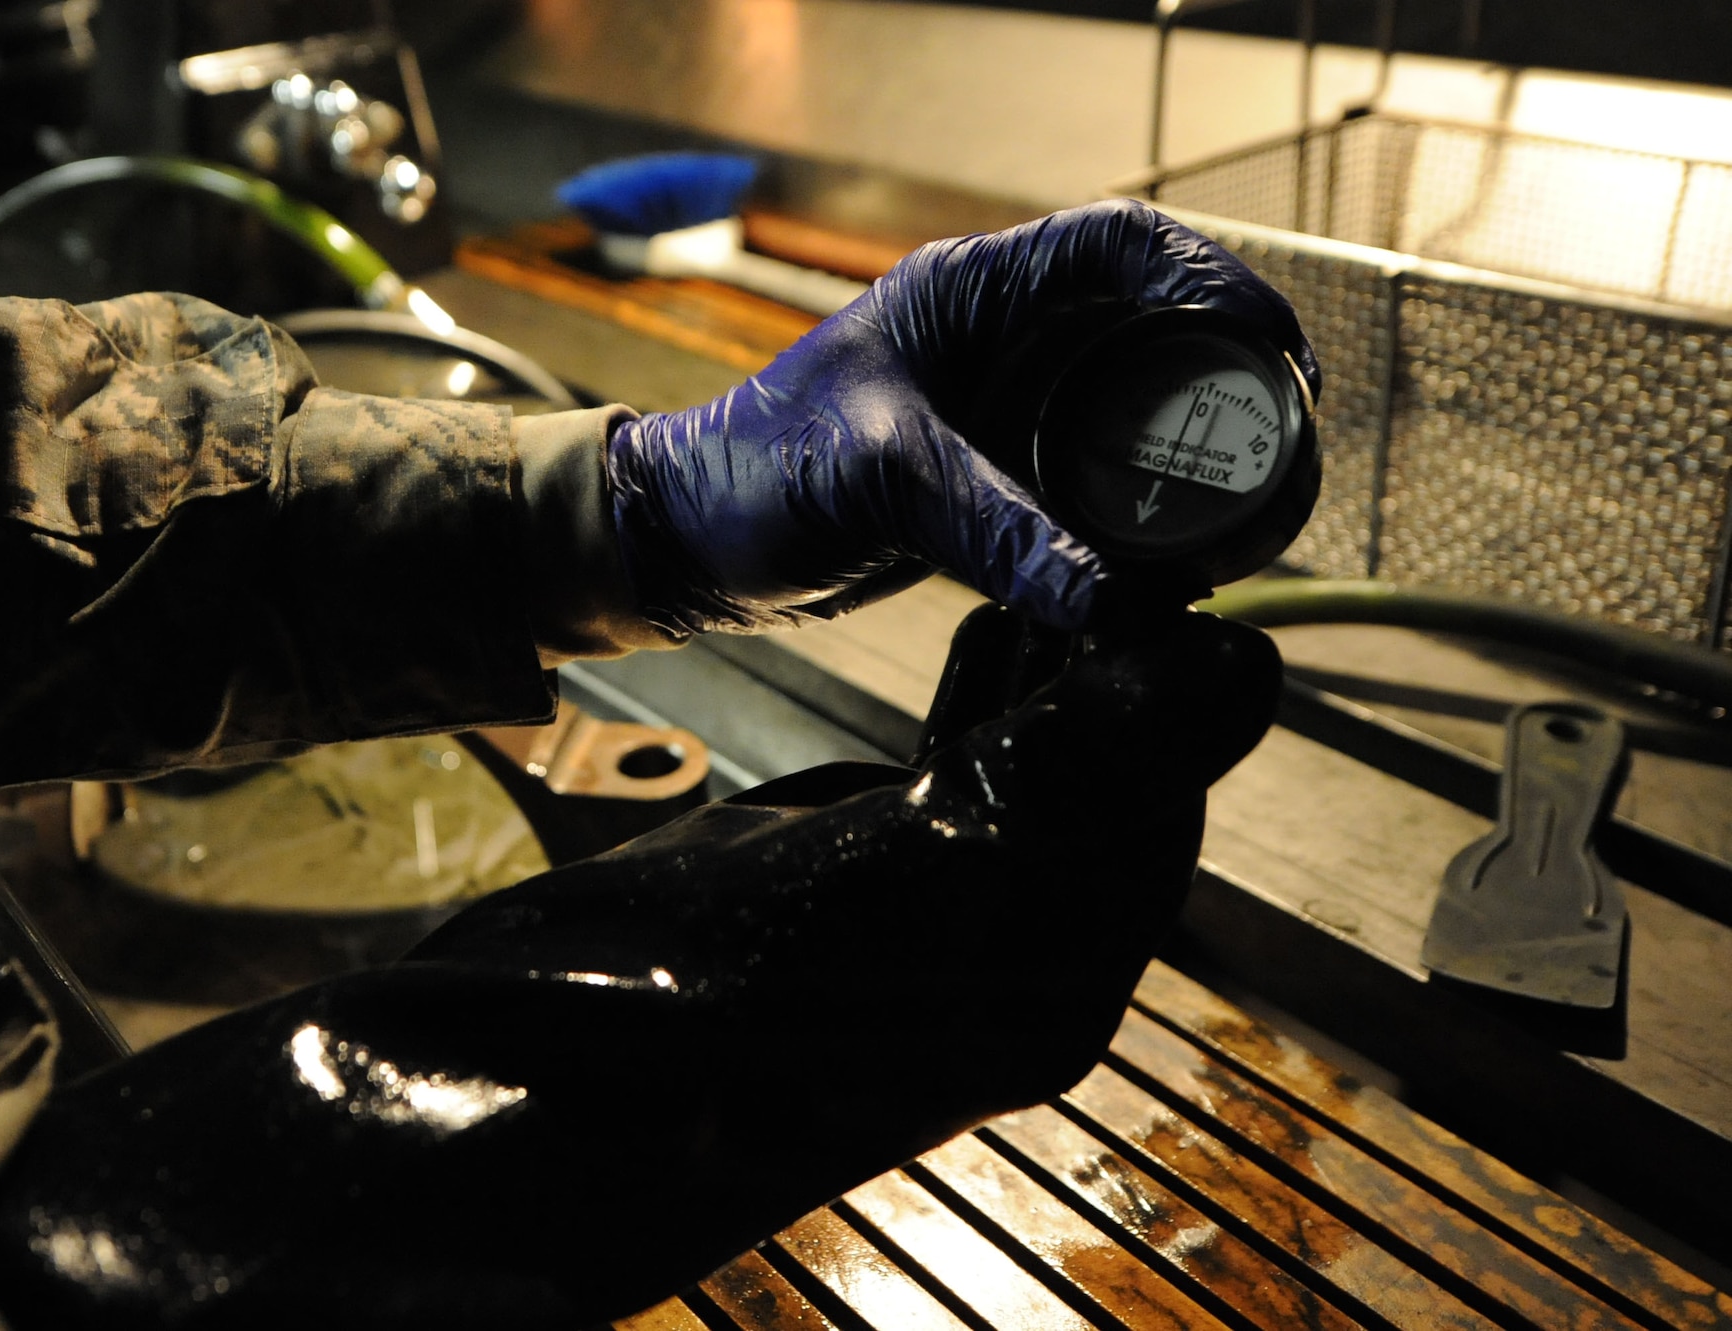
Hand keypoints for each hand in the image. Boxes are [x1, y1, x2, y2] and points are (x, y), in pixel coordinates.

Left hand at [604, 199, 1317, 634]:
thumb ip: (995, 531)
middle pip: (1151, 327)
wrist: (691, 546)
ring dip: (1194, 445)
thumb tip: (1111, 601)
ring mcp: (1000, 412)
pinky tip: (1177, 554)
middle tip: (1290, 429)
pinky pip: (1094, 481)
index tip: (1270, 343)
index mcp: (970, 295)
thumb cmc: (754, 474)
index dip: (1209, 276)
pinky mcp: (994, 481)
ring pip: (1131, 407)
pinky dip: (1144, 512)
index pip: (1118, 244)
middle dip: (1229, 368)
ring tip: (1253, 500)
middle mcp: (998, 343)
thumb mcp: (880, 481)